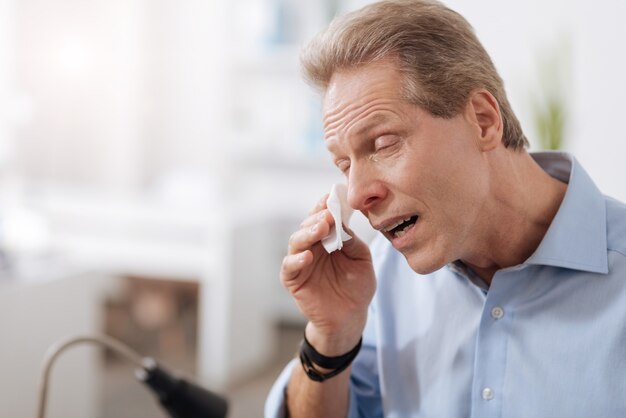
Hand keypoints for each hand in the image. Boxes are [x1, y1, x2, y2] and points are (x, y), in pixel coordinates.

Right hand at [281, 195, 375, 353]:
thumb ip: (352, 241)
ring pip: (296, 242)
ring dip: (307, 233)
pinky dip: (296, 260)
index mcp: (327, 239)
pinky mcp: (294, 280)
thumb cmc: (357, 287)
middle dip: (317, 217)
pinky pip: (289, 267)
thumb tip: (342, 222)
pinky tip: (307, 256)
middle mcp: (312, 247)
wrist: (351, 318)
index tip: (332, 196)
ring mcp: (301, 263)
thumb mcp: (362, 260)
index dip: (325, 206)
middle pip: (307, 225)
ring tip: (320, 228)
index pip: (322, 217)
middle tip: (329, 213)